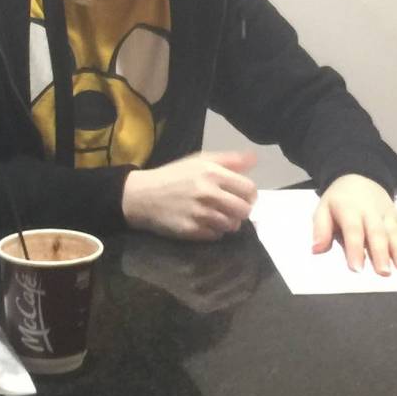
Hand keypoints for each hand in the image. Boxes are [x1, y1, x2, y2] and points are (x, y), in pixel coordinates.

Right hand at [123, 151, 257, 240]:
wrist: (142, 196)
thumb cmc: (173, 175)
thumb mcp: (199, 160)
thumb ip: (229, 160)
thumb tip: (255, 159)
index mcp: (212, 173)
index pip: (249, 189)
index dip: (249, 195)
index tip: (242, 196)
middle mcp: (208, 193)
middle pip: (244, 210)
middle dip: (241, 210)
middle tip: (231, 208)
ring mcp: (199, 214)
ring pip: (231, 225)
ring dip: (228, 222)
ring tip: (216, 215)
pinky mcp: (191, 230)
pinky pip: (216, 236)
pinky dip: (214, 231)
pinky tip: (204, 223)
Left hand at [312, 174, 396, 274]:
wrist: (359, 174)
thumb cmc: (339, 199)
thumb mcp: (323, 208)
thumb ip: (320, 229)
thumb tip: (316, 250)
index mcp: (350, 210)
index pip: (353, 231)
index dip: (355, 249)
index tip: (357, 269)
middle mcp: (371, 212)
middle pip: (377, 233)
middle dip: (381, 253)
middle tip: (384, 272)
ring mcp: (387, 213)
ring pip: (395, 232)